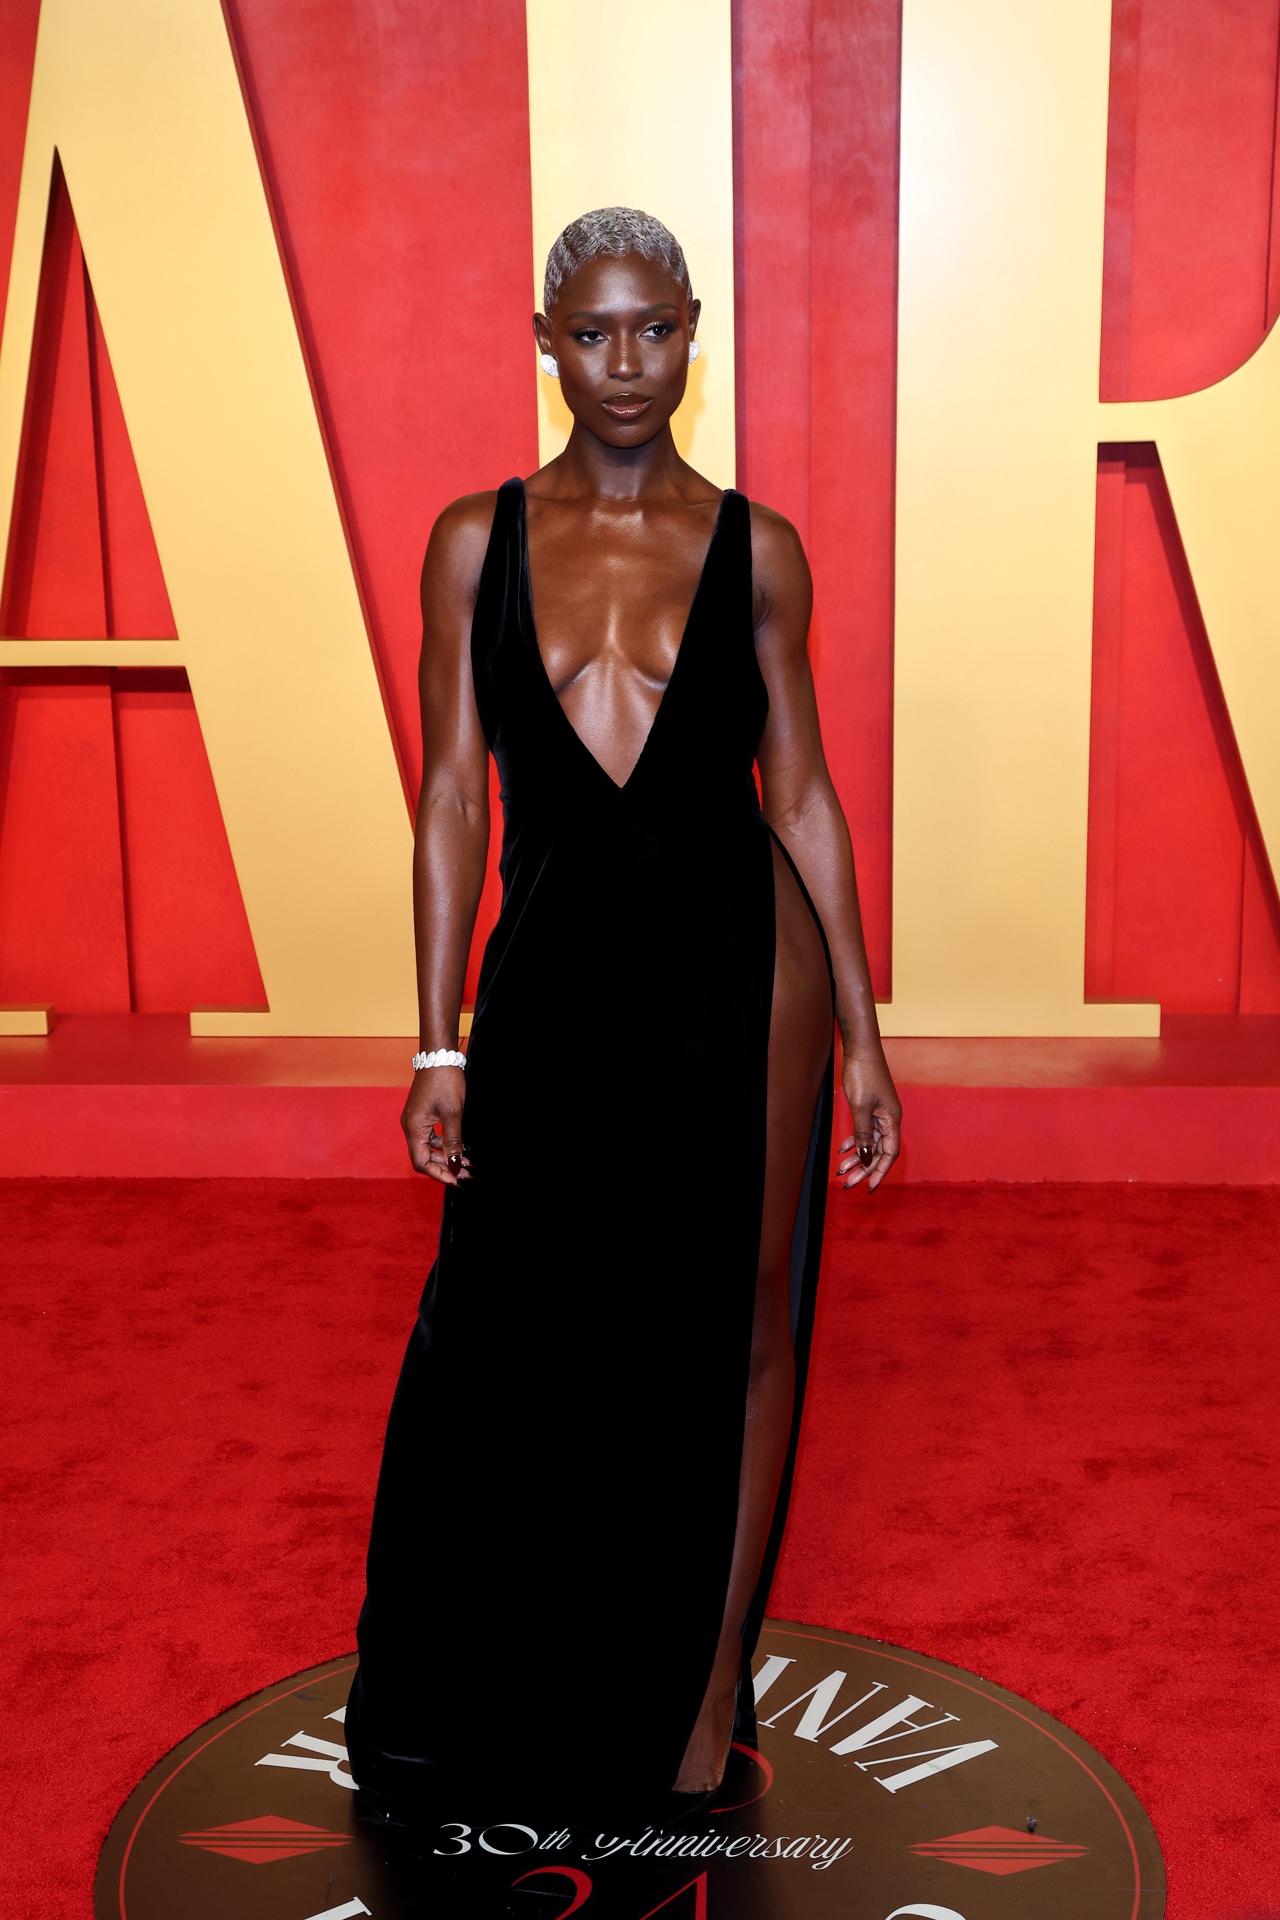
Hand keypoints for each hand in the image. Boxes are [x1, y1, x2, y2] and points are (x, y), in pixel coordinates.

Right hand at [402, 1065, 470, 1183]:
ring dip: (444, 1156)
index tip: (456, 1180)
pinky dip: (442, 1144)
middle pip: (423, 1157)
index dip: (439, 1174)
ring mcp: (413, 1120)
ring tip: (465, 1161)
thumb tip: (456, 1165)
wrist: (438, 1055)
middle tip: (465, 1173)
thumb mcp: (453, 1113)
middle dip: (444, 1167)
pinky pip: (428, 1137)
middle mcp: (409, 1126)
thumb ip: (453, 1141)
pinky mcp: (420, 1115)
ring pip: (426, 1148)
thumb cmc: (444, 1080)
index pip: (421, 1162)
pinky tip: (457, 1146)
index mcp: (413, 1127)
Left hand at [836, 1043, 900, 1189]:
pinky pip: (864, 1131)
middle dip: (863, 1169)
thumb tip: (865, 1157)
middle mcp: (889, 1119)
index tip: (869, 1187)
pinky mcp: (870, 1107)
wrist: (860, 1049)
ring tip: (841, 1170)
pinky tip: (842, 1150)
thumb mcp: (860, 1107)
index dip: (879, 1172)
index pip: (889, 1154)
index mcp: (892, 1120)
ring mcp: (879, 1113)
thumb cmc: (863, 1074)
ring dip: (856, 1157)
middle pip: (878, 1152)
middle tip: (848, 1184)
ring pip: (869, 1143)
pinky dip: (854, 1141)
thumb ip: (863, 1133)